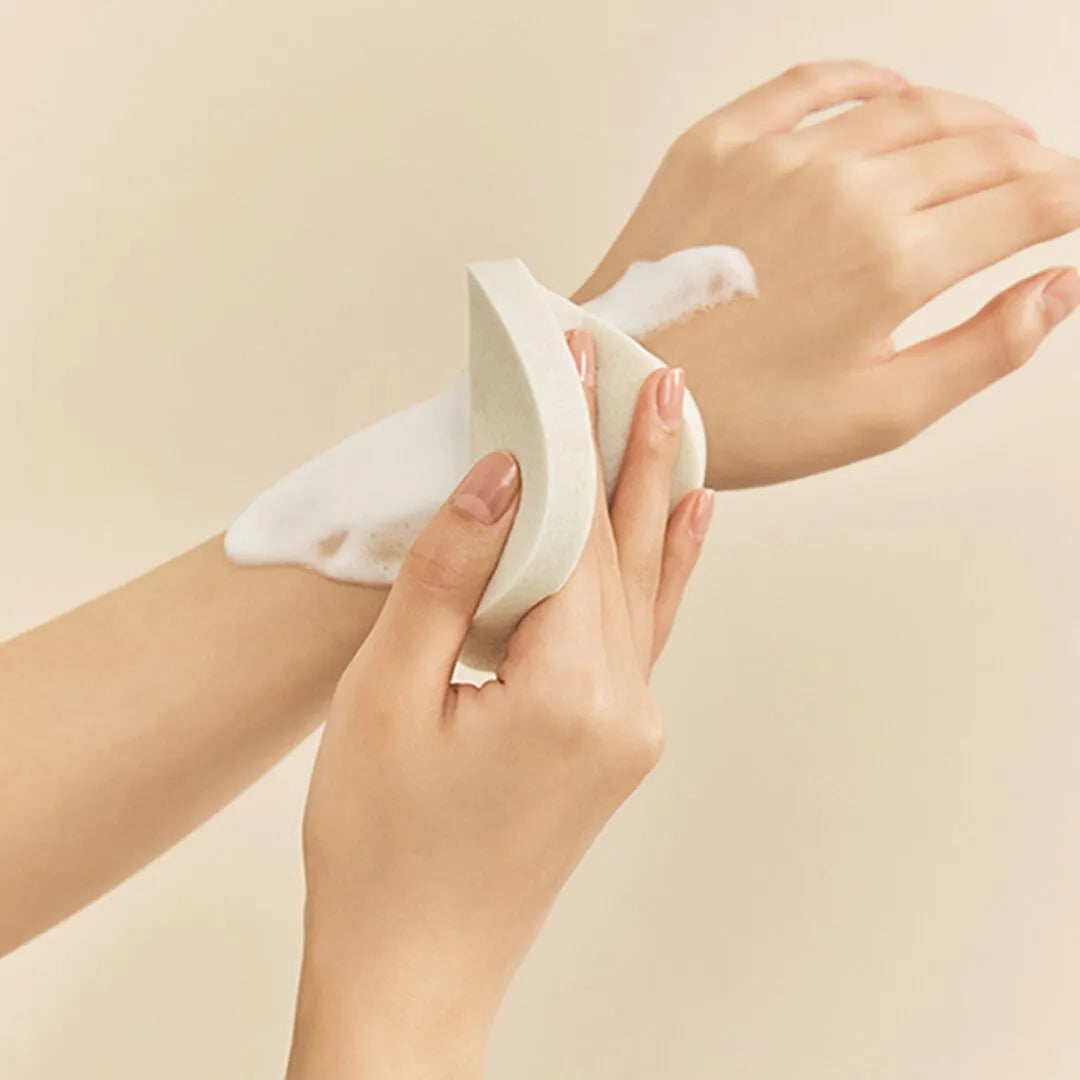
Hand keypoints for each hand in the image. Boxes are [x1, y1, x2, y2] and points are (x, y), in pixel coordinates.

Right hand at [286, 331, 712, 1079]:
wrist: (413, 969)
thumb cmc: (380, 850)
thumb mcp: (385, 700)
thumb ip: (448, 577)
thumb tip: (496, 477)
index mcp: (569, 695)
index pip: (577, 530)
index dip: (571, 437)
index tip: (570, 358)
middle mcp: (625, 710)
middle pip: (625, 550)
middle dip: (630, 450)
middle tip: (654, 367)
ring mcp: (631, 731)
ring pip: (646, 588)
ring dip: (652, 500)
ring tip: (672, 419)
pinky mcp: (617, 744)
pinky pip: (644, 634)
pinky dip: (658, 569)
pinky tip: (684, 522)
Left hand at [574, 59, 1079, 486]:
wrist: (623, 393)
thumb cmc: (744, 420)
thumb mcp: (880, 413)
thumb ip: (985, 349)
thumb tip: (1060, 286)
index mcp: (894, 261)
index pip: (1026, 204)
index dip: (1070, 201)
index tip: (1075, 207)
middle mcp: (845, 190)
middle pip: (979, 149)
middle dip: (1030, 162)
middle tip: (1042, 179)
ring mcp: (778, 156)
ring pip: (910, 108)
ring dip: (969, 118)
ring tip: (993, 139)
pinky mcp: (719, 143)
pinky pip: (811, 82)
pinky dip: (869, 79)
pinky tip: (895, 92)